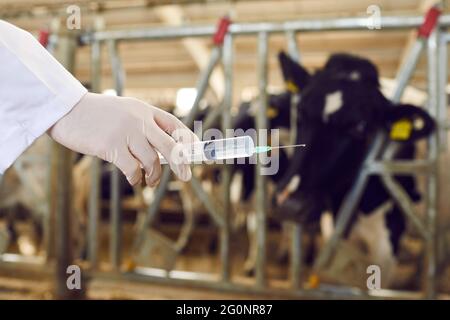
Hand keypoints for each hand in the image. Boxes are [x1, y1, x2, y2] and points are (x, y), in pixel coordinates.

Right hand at [48, 92, 197, 185]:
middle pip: (170, 145)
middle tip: (186, 176)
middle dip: (181, 163)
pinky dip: (136, 178)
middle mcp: (139, 120)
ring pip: (151, 160)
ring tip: (149, 181)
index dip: (188, 139)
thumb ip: (143, 126)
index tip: (195, 152)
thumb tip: (162, 151)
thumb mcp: (124, 111)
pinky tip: (134, 179)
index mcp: (144, 110)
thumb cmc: (96, 115)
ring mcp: (126, 132)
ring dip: (153, 175)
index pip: (174, 124)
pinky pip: (133, 168)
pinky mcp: (111, 146)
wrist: (66, 110)